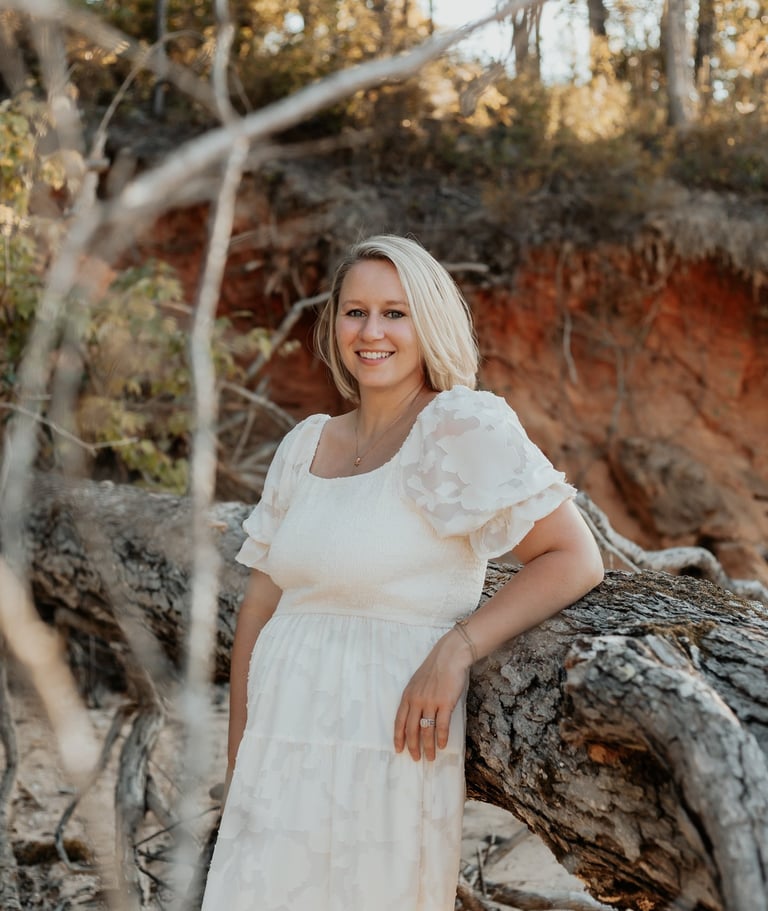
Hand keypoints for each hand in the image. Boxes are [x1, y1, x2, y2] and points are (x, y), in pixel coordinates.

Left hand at [393, 630, 471, 761]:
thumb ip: (414, 698)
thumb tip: (414, 716)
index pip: (399, 721)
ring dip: (428, 746)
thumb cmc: (435, 669)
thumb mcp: (417, 682)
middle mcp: (417, 700)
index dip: (398, 737)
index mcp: (408, 695)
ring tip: (430, 757)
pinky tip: (441, 746)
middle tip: (416, 758)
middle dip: (413, 746)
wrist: (450, 656)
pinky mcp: (445, 703)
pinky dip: (441, 738)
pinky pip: (441, 725)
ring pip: (426, 730)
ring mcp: (430, 702)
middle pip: (411, 729)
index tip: (399, 750)